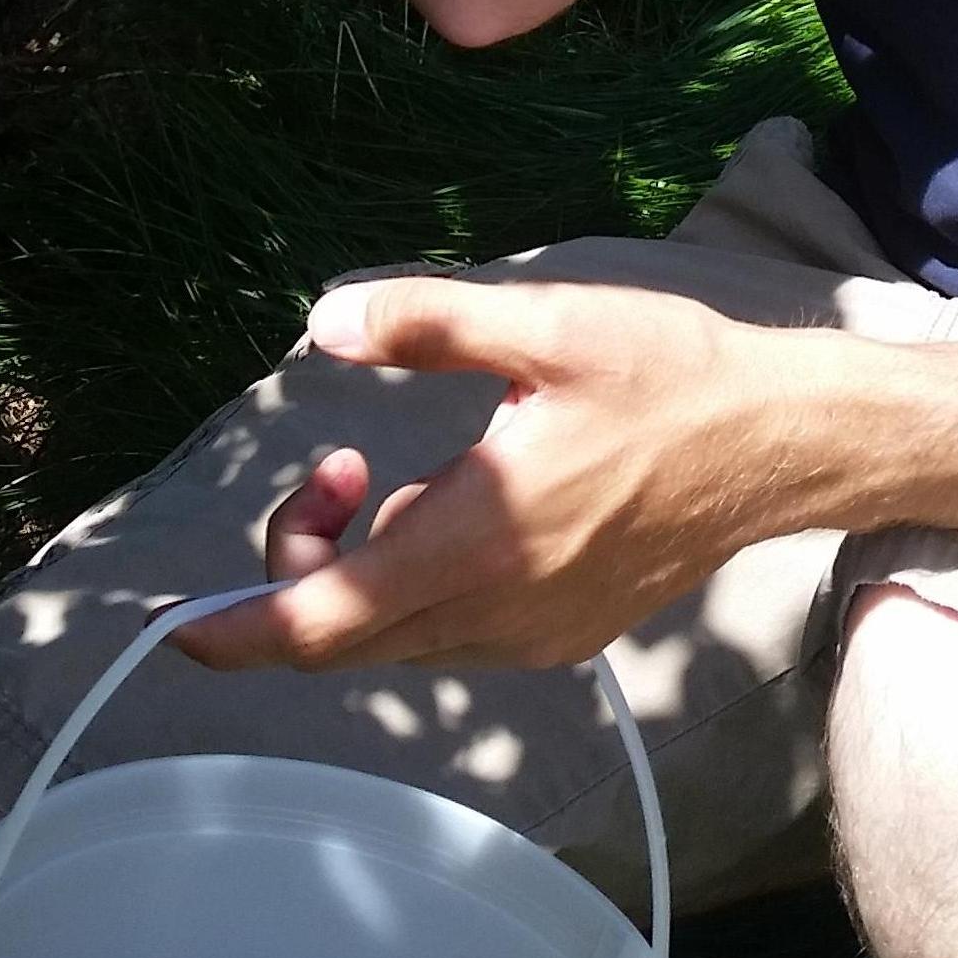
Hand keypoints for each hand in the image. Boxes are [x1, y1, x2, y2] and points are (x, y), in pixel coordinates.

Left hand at [172, 279, 831, 674]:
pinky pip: (454, 632)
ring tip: (402, 470)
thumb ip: (426, 322)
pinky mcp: (563, 635)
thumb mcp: (547, 325)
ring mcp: (533, 636)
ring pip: (398, 636)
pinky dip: (421, 581)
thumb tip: (321, 321)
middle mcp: (497, 612)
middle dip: (302, 562)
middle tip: (338, 464)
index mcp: (478, 541)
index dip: (235, 634)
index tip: (173, 632)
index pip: (322, 622)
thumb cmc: (671, 376)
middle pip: (345, 635)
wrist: (783, 443)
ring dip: (365, 567)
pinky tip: (469, 502)